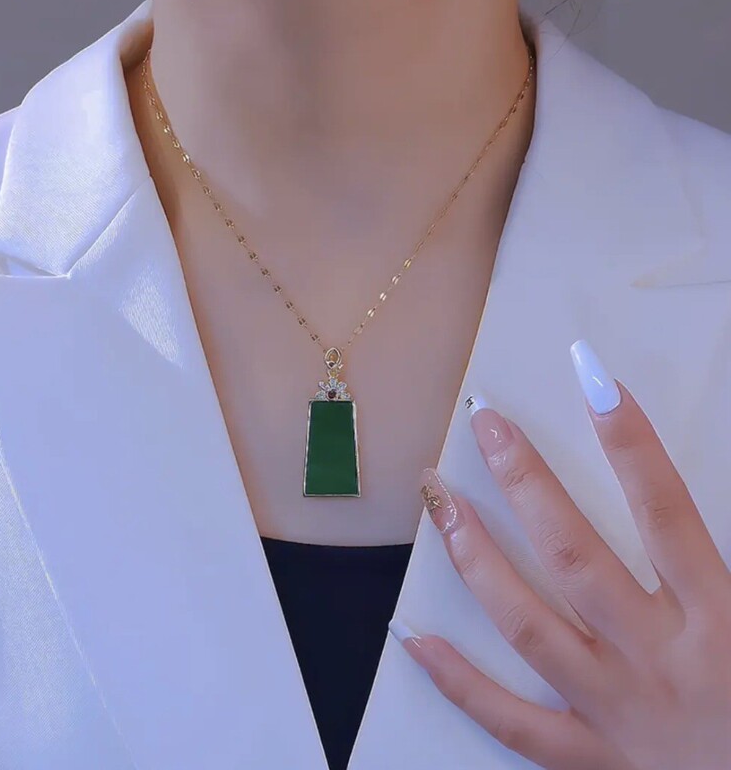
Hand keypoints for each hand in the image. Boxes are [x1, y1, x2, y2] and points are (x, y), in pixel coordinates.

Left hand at [393, 341, 730, 769]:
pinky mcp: (590, 760)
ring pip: (529, 624)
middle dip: (528, 481)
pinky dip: (457, 680)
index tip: (594, 378)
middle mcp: (656, 659)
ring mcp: (615, 711)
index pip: (666, 512)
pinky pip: (510, 722)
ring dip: (477, 558)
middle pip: (576, 555)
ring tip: (438, 500)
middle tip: (486, 423)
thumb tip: (676, 508)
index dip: (632, 443)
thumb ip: (721, 561)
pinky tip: (411, 636)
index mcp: (716, 623)